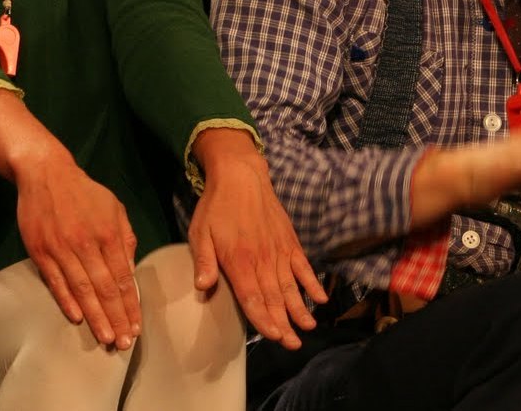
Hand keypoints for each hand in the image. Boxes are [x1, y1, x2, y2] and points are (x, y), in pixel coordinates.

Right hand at [14, 152, 140, 348]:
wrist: (45, 173)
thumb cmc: (84, 192)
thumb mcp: (114, 208)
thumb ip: (125, 238)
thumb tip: (130, 270)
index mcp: (108, 233)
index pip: (123, 277)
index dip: (130, 304)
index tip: (135, 326)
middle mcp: (86, 243)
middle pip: (104, 289)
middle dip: (116, 318)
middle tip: (124, 343)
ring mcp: (61, 249)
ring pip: (81, 290)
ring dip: (95, 317)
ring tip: (105, 338)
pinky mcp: (40, 251)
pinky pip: (55, 282)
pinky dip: (66, 302)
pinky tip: (77, 319)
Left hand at [189, 151, 326, 349]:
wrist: (241, 176)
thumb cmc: (215, 207)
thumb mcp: (200, 233)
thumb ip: (203, 261)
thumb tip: (202, 288)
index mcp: (238, 260)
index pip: (252, 297)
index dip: (263, 319)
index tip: (273, 337)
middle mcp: (262, 259)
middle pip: (274, 297)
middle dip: (283, 323)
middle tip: (292, 345)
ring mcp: (279, 250)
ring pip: (291, 286)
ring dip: (300, 309)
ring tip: (307, 329)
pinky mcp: (290, 241)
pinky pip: (303, 266)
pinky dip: (312, 283)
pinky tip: (320, 299)